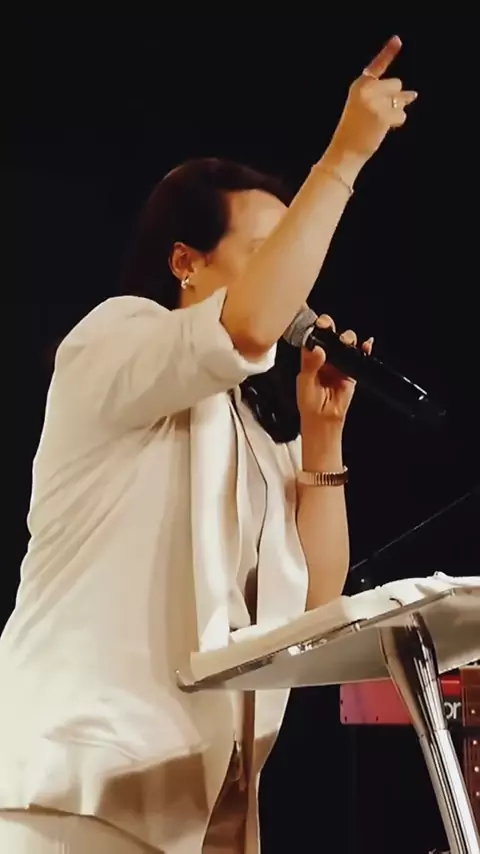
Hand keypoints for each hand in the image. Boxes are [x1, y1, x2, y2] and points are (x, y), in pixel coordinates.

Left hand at [296, 314, 372, 426]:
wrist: (323, 418)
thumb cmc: (309, 402)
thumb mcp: (305, 382)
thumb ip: (310, 365)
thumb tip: (317, 349)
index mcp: (310, 358)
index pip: (312, 337)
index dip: (314, 328)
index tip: (316, 323)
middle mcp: (325, 357)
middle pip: (330, 336)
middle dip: (330, 327)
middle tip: (328, 325)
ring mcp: (339, 363)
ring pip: (345, 344)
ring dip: (347, 338)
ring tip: (345, 341)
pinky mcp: (351, 371)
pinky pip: (359, 358)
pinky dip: (364, 350)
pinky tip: (366, 344)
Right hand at [329, 35, 416, 162]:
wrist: (345, 151)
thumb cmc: (355, 131)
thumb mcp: (365, 107)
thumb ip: (386, 96)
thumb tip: (413, 95)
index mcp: (359, 85)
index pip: (377, 65)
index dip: (388, 52)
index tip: (398, 40)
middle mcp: (366, 89)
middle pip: (396, 83)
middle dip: (395, 97)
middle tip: (382, 113)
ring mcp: (374, 101)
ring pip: (400, 98)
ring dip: (396, 111)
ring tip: (379, 123)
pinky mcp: (382, 114)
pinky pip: (401, 114)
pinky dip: (396, 123)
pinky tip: (383, 129)